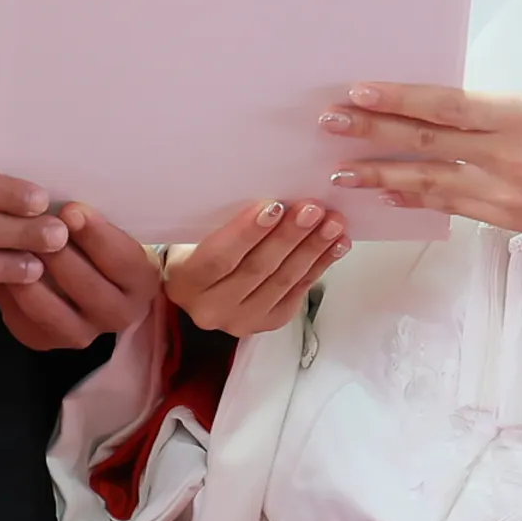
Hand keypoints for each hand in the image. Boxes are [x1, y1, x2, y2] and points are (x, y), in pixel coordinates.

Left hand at [0, 200, 158, 351]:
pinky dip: (9, 294)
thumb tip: (64, 207)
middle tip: (37, 230)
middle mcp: (118, 314)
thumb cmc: (95, 241)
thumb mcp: (106, 228)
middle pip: (90, 290)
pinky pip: (23, 321)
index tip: (71, 210)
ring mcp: (82, 333)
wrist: (84, 273)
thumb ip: (90, 221)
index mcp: (141, 282)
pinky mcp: (46, 340)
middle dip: (61, 257)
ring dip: (31, 280)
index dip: (96, 235)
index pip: (123, 261)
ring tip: (14, 249)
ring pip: (54, 313)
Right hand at [164, 199, 347, 334]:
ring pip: (282, 281)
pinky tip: (336, 244)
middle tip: (313, 209)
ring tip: (332, 223)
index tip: (275, 206)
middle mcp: (210, 309)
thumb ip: (223, 221)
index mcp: (185, 282)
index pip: (218, 258)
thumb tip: (272, 198)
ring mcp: (241, 321)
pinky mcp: (268, 323)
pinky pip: (298, 291)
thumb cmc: (200, 248)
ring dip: (312, 249)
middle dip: (289, 237)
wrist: (202, 287)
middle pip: (256, 269)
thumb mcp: (197, 233)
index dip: (247, 232)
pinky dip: (320, 265)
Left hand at [321, 85, 521, 261]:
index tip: (358, 92)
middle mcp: (510, 161)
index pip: (445, 106)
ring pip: (431, 184)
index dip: (397, 100)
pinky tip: (389, 193)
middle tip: (328, 124)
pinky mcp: (510, 223)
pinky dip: (418, 198)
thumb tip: (445, 113)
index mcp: (521, 119)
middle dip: (372, 135)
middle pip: (427, 145)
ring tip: (341, 169)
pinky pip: (454, 206)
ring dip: (382, 175)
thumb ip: (496, 111)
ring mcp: (508, 198)